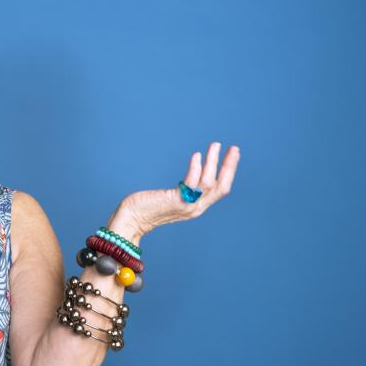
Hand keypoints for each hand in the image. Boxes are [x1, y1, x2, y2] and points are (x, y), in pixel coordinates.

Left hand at [120, 141, 240, 236]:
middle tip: (234, 148)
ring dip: (214, 162)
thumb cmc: (146, 207)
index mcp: (196, 207)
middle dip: (230, 167)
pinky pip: (191, 183)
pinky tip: (196, 156)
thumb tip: (189, 180)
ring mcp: (187, 206)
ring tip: (215, 145)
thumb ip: (183, 192)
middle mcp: (196, 208)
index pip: (220, 190)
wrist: (130, 220)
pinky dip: (196, 168)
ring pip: (209, 183)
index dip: (228, 173)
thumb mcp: (171, 199)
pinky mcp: (176, 201)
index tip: (231, 155)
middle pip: (221, 187)